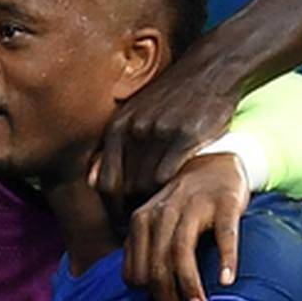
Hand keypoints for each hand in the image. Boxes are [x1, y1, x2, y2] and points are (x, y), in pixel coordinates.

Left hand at [97, 48, 243, 212]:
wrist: (209, 70)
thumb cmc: (173, 99)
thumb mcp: (135, 116)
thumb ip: (112, 148)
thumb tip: (91, 180)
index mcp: (117, 128)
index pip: (105, 183)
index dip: (113, 209)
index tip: (125, 224)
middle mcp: (132, 130)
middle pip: (125, 188)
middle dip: (132, 211)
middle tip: (145, 229)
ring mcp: (158, 132)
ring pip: (148, 184)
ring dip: (155, 203)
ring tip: (164, 216)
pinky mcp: (186, 135)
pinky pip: (171, 174)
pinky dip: (173, 190)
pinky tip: (182, 197)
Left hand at [124, 153, 248, 300]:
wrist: (216, 163)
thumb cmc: (185, 203)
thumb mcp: (156, 219)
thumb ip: (145, 249)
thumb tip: (141, 292)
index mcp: (142, 220)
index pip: (137, 270)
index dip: (150, 297)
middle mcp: (163, 213)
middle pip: (158, 264)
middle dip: (167, 298)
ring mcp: (194, 207)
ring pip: (182, 251)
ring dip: (190, 283)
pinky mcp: (225, 204)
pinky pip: (224, 235)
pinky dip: (226, 259)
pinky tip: (228, 280)